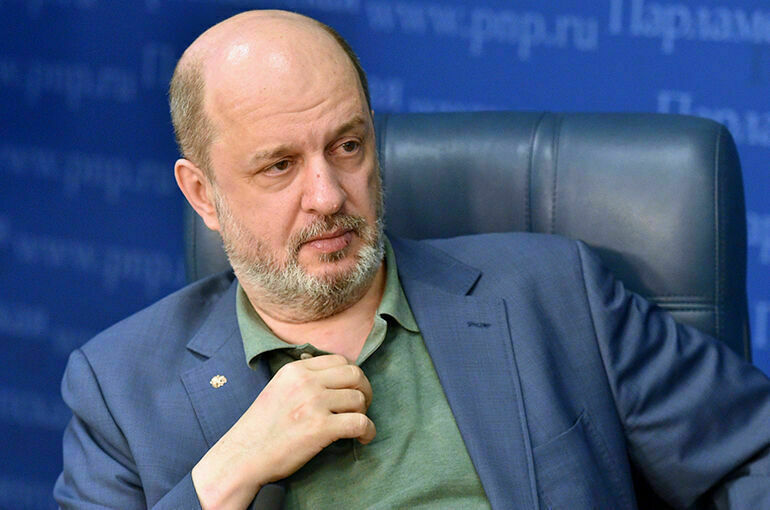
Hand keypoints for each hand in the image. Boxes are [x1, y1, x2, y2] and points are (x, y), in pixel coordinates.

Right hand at [192, 354, 374, 508]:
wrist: (243, 456)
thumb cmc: (261, 428)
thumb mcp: (278, 389)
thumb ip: (303, 380)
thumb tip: (335, 379)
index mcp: (295, 370)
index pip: (339, 360)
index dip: (352, 376)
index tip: (352, 390)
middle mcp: (305, 382)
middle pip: (355, 374)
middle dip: (364, 390)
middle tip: (361, 406)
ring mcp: (313, 403)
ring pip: (359, 399)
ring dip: (363, 413)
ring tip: (358, 425)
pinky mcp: (320, 428)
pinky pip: (359, 423)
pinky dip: (367, 431)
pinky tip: (363, 438)